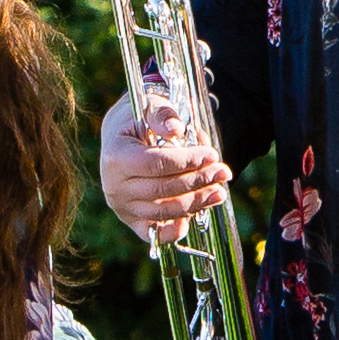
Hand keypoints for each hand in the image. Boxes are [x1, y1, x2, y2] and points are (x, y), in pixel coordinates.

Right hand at [98, 95, 224, 243]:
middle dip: (198, 181)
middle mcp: (115, 187)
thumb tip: (176, 128)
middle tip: (223, 171)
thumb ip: (163, 114)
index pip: (157, 164)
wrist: (123, 137)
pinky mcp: (132, 220)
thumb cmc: (139, 119)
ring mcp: (123, 207)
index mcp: (116, 157)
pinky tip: (197, 215)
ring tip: (219, 191)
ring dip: (196, 203)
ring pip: (164, 212)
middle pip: (163, 190)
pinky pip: (155, 233)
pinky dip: (176, 230)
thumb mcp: (150, 106)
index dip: (187, 161)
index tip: (212, 154)